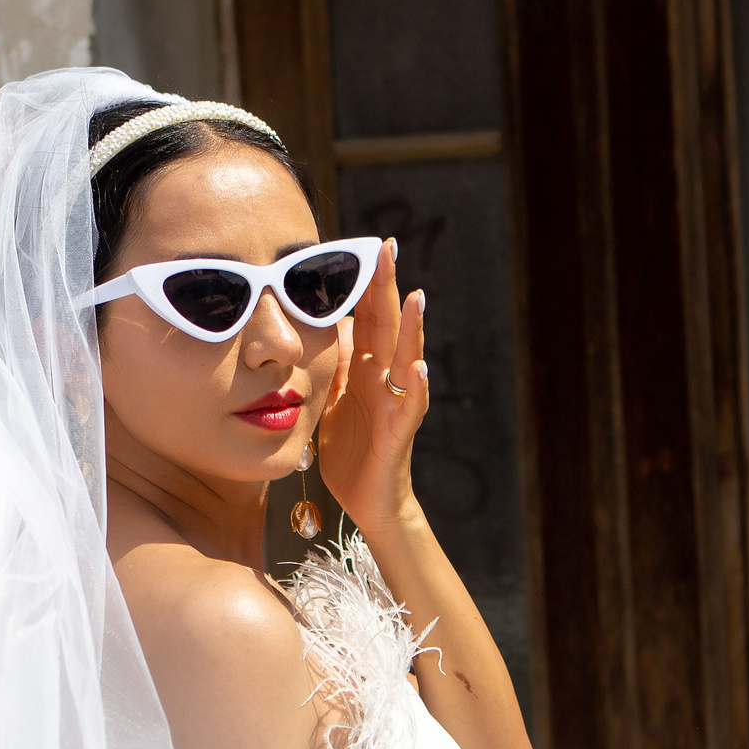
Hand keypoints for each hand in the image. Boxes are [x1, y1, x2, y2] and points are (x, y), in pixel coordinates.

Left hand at [314, 238, 426, 533]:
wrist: (368, 501)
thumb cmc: (352, 452)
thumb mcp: (332, 400)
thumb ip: (333, 365)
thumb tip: (329, 325)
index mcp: (365, 370)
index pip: (367, 317)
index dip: (366, 283)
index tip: (367, 246)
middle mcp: (384, 380)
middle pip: (387, 326)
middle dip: (388, 288)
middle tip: (389, 247)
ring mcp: (395, 404)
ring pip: (407, 359)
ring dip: (412, 330)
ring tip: (416, 299)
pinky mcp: (398, 434)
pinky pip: (410, 408)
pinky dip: (417, 387)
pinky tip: (419, 368)